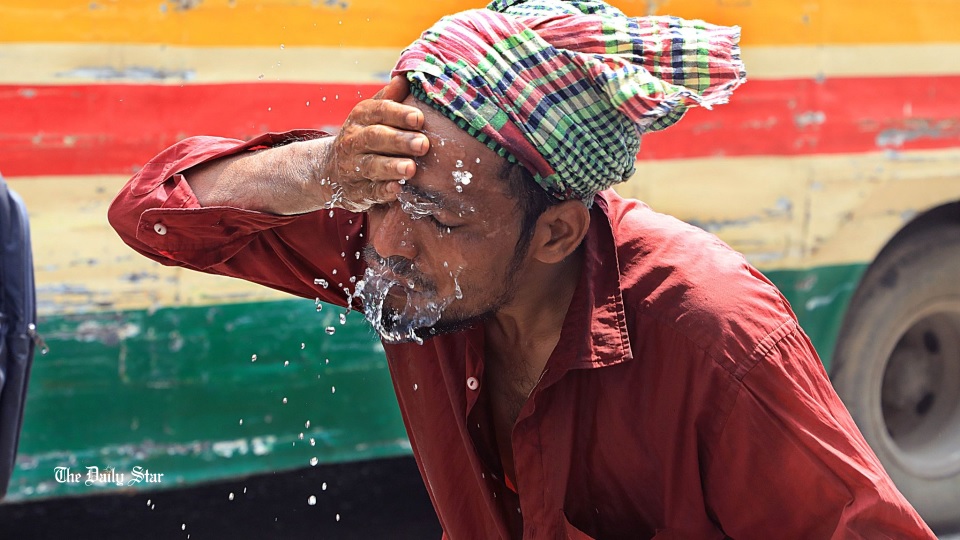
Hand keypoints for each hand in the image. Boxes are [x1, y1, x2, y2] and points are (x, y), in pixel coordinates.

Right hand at [322, 75, 428, 211]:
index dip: (399, 114)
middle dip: (399, 141)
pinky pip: (368, 192)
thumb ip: (389, 98)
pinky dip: (382, 191)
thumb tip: (405, 77)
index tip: (419, 118)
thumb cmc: (364, 136)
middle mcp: (353, 140)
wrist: (329, 170)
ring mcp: (352, 167)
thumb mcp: (372, 115)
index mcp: (361, 117)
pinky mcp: (355, 191)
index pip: (379, 111)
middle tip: (423, 144)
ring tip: (411, 168)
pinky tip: (397, 190)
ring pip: (371, 165)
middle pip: (375, 138)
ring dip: (391, 167)